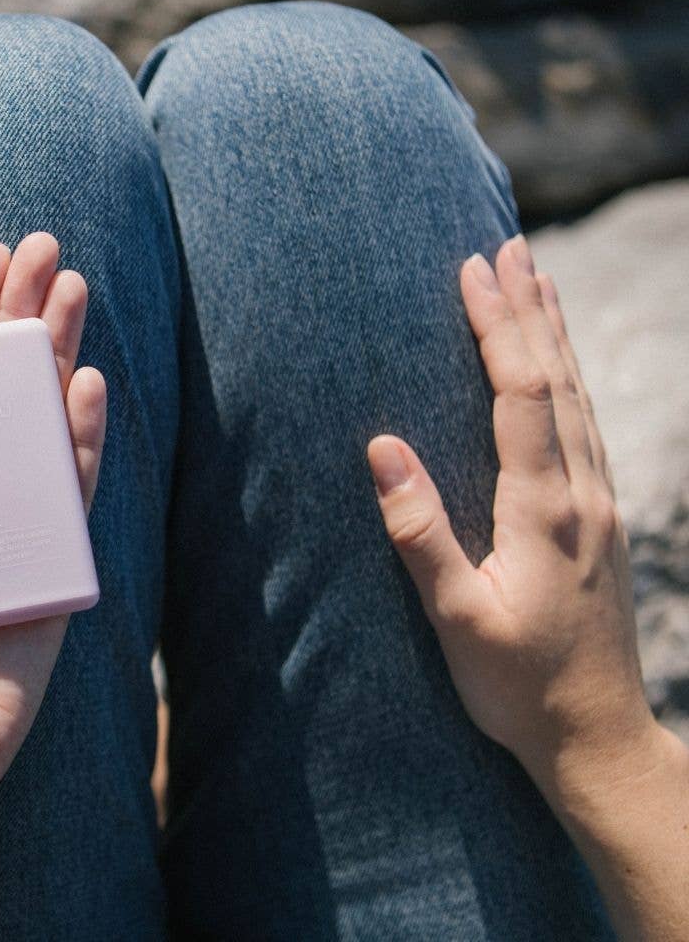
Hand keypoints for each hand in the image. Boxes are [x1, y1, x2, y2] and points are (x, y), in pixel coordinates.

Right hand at [366, 233, 653, 792]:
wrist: (598, 735)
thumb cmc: (518, 684)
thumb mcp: (458, 619)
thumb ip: (421, 533)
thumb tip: (381, 449)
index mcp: (543, 509)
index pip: (521, 394)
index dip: (498, 327)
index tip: (474, 270)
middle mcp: (581, 493)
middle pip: (556, 379)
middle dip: (529, 309)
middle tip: (509, 246)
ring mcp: (598, 504)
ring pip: (579, 397)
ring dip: (555, 334)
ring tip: (538, 280)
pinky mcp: (600, 518)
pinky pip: (587, 425)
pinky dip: (569, 378)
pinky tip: (559, 366)